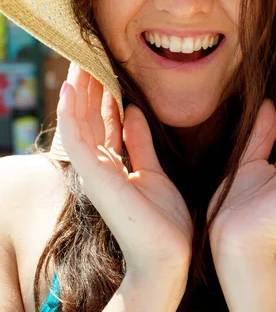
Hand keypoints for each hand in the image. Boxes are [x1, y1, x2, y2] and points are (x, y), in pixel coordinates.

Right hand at [57, 63, 192, 278]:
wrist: (168, 256)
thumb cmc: (163, 221)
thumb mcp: (154, 171)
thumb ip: (140, 143)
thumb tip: (133, 111)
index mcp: (112, 165)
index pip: (101, 121)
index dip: (100, 93)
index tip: (101, 68)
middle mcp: (99, 166)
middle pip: (88, 117)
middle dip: (88, 86)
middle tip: (86, 55)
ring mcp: (94, 172)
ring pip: (79, 121)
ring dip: (77, 90)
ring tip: (78, 61)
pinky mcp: (94, 177)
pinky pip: (76, 138)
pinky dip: (71, 112)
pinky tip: (70, 87)